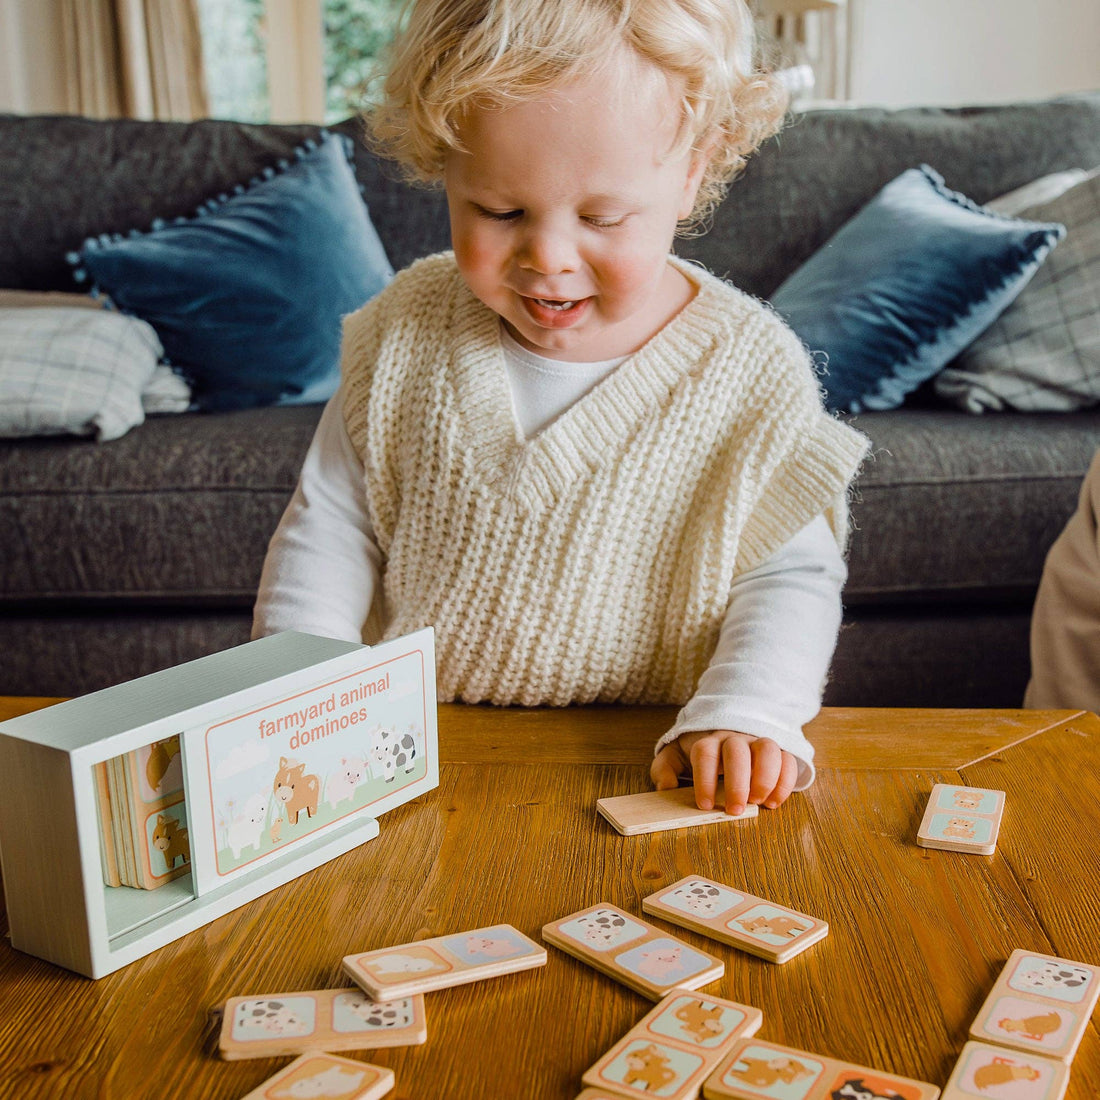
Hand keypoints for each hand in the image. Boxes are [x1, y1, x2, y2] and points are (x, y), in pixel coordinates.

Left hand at [650, 730, 798, 814]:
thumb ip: (664, 769)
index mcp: (707, 741)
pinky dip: (785, 781)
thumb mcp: (675, 757)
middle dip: (737, 783)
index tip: (705, 805)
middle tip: (735, 810)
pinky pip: (787, 759)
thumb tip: (666, 787)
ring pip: (767, 749)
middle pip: (737, 752)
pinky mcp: (777, 751)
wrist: (723, 731)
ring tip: (759, 802)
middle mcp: (733, 738)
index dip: (705, 779)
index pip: (705, 754)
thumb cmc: (698, 753)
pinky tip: (774, 802)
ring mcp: (757, 742)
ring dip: (765, 777)